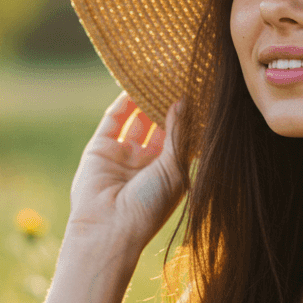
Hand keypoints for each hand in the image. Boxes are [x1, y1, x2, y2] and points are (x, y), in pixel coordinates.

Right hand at [66, 92, 186, 256]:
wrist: (108, 228)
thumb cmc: (149, 206)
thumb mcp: (173, 168)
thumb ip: (177, 133)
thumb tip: (184, 101)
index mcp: (170, 173)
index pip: (182, 138)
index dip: (189, 117)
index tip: (200, 92)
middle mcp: (147, 163)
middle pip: (160, 125)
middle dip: (168, 104)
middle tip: (180, 76)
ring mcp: (124, 155)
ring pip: (137, 119)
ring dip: (146, 99)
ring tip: (159, 75)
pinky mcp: (101, 149)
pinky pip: (114, 119)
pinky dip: (123, 101)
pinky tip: (134, 83)